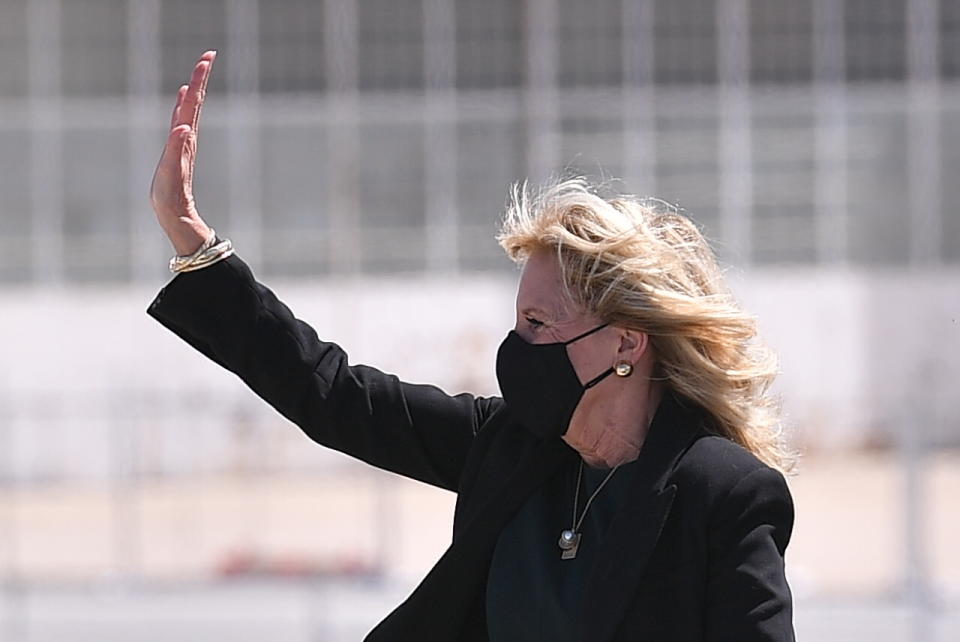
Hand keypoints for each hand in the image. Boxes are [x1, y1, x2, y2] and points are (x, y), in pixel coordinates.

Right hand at [150, 50, 216, 255]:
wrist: (174, 212)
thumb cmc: (171, 195)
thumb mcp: (172, 172)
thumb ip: (177, 149)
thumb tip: (184, 127)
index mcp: (185, 137)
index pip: (193, 102)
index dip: (199, 79)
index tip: (207, 58)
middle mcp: (186, 136)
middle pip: (194, 101)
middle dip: (200, 77)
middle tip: (208, 55)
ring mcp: (182, 141)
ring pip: (189, 108)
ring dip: (194, 88)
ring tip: (198, 70)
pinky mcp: (176, 148)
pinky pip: (179, 119)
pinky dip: (181, 105)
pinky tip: (182, 97)